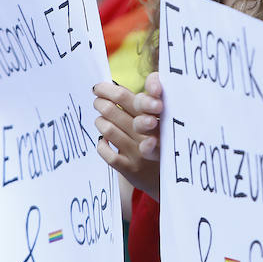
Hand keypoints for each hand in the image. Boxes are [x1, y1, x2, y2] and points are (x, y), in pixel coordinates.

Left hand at [93, 72, 162, 197]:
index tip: (98, 87)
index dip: (111, 90)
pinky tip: (104, 141)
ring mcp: (139, 152)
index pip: (131, 98)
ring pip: (108, 130)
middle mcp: (149, 133)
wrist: (165, 175)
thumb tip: (110, 86)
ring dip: (100, 122)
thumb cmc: (158, 139)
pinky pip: (108, 153)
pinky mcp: (131, 168)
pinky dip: (102, 144)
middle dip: (101, 103)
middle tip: (97, 101)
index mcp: (156, 116)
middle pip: (114, 111)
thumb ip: (141, 104)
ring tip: (100, 120)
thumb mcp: (159, 120)